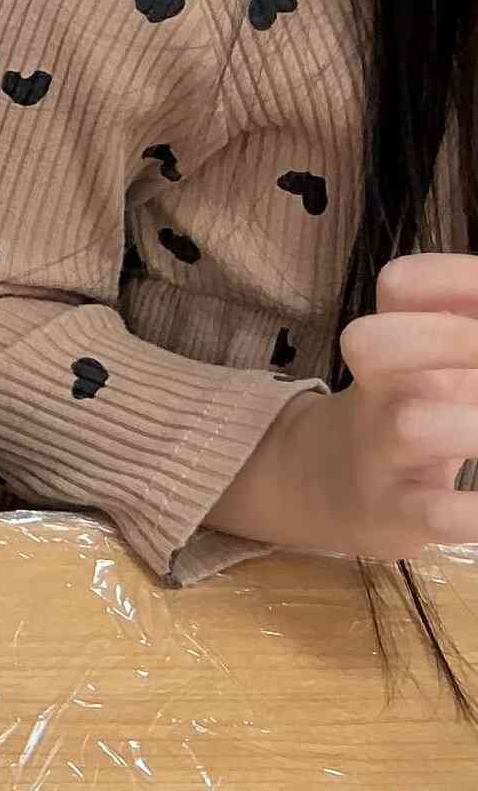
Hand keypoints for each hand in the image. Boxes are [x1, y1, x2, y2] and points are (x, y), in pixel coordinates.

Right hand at [295, 255, 477, 558]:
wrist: (328, 486)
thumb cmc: (407, 410)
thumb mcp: (433, 359)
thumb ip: (464, 323)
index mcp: (395, 344)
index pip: (402, 284)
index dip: (455, 277)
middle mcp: (380, 390)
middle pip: (372, 342)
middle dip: (451, 337)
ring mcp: (381, 452)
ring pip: (412, 427)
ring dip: (475, 429)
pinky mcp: (395, 512)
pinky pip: (434, 514)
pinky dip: (475, 513)